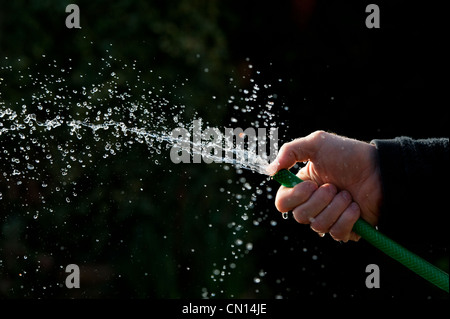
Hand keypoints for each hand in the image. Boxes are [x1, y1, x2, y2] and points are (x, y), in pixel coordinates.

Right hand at [267, 131, 382, 241]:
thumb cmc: (348, 155)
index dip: (294, 197)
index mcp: (302, 187)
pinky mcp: (346, 229)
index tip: (310, 184)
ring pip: (318, 225)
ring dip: (336, 207)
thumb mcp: (317, 143)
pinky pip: (337, 234)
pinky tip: (355, 207)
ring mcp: (329, 218)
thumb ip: (290, 151)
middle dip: (319, 201)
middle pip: (299, 216)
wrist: (380, 169)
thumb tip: (270, 171)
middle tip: (334, 186)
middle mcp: (312, 204)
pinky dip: (347, 219)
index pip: (282, 203)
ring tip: (347, 194)